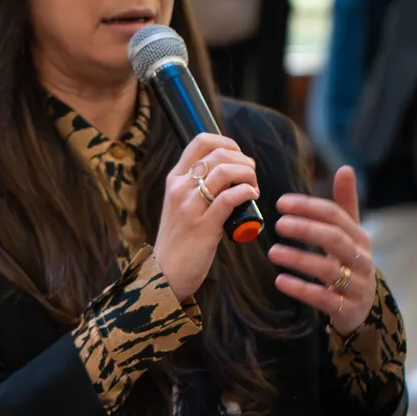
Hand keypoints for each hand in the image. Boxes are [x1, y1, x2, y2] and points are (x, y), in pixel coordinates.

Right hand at [154, 133, 259, 299]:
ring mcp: (189, 206)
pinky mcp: (203, 226)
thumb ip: (197, 187)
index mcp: (175, 179)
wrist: (163, 274)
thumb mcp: (181, 205)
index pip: (201, 141)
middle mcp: (180, 188)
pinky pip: (230, 197)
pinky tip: (251, 197)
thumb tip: (230, 172)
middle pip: (219, 153)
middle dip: (244, 161)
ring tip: (253, 188)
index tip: (239, 158)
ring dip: (248, 175)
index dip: (228, 143)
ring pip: (225, 171)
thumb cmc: (179, 241)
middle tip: (251, 177)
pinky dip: (246, 192)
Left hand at [268, 166, 375, 334]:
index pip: (336, 216)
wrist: (364, 309)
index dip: (309, 207)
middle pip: (335, 239)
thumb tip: (345, 168)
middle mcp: (361, 259)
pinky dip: (301, 289)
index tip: (281, 203)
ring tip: (273, 252)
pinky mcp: (346, 309)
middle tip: (279, 224)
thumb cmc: (351, 265)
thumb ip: (345, 205)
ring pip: (329, 270)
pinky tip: (280, 280)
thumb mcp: (350, 236)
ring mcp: (356, 285)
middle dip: (307, 230)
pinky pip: (323, 298)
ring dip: (299, 259)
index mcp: (359, 238)